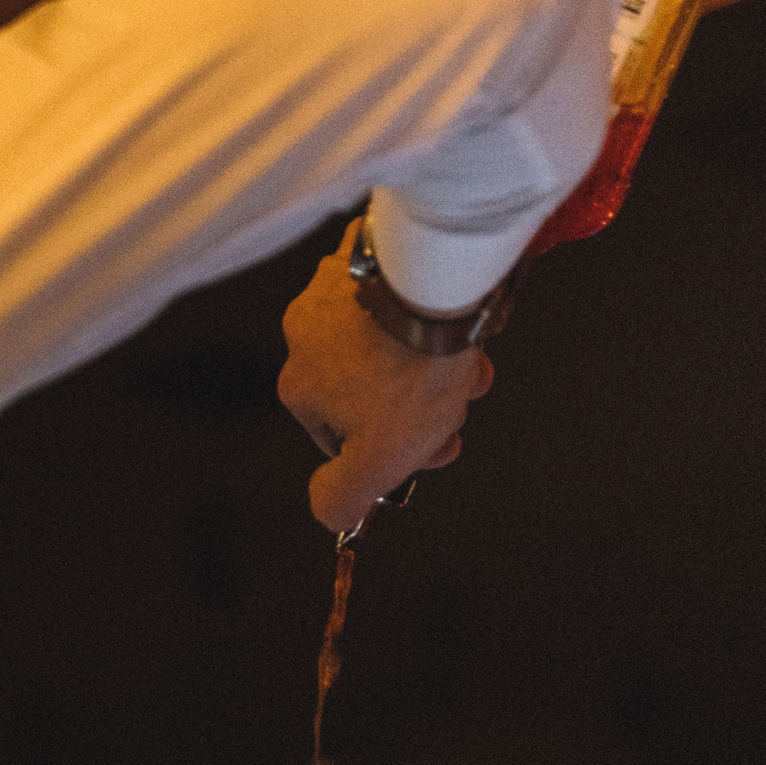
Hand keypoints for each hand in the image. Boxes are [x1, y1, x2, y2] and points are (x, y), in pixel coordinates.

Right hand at [278, 220, 493, 534]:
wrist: (437, 283)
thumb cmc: (409, 373)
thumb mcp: (378, 460)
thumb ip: (342, 497)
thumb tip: (328, 513)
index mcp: (298, 387)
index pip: (344, 436)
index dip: (392, 450)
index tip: (433, 447)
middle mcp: (302, 333)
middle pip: (366, 389)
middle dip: (416, 408)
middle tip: (456, 406)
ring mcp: (331, 286)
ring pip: (383, 343)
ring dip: (426, 364)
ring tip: (466, 364)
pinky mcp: (366, 250)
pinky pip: (394, 296)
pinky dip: (422, 314)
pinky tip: (453, 324)